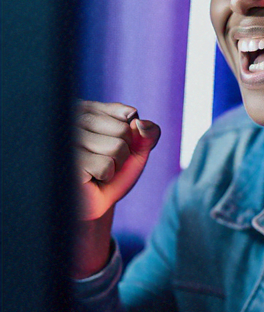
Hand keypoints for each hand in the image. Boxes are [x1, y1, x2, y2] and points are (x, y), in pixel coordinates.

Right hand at [74, 100, 160, 220]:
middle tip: (107, 161)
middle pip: (124, 130)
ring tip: (99, 170)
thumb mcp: (139, 148)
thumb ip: (149, 131)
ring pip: (117, 147)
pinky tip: (91, 178)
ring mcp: (67, 139)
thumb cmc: (115, 172)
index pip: (129, 114)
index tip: (116, 145)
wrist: (94, 202)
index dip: (132, 136)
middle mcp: (73, 118)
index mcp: (88, 109)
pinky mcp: (66, 161)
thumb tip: (139, 123)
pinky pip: (106, 166)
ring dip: (116, 165)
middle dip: (125, 151)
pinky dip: (106, 176)